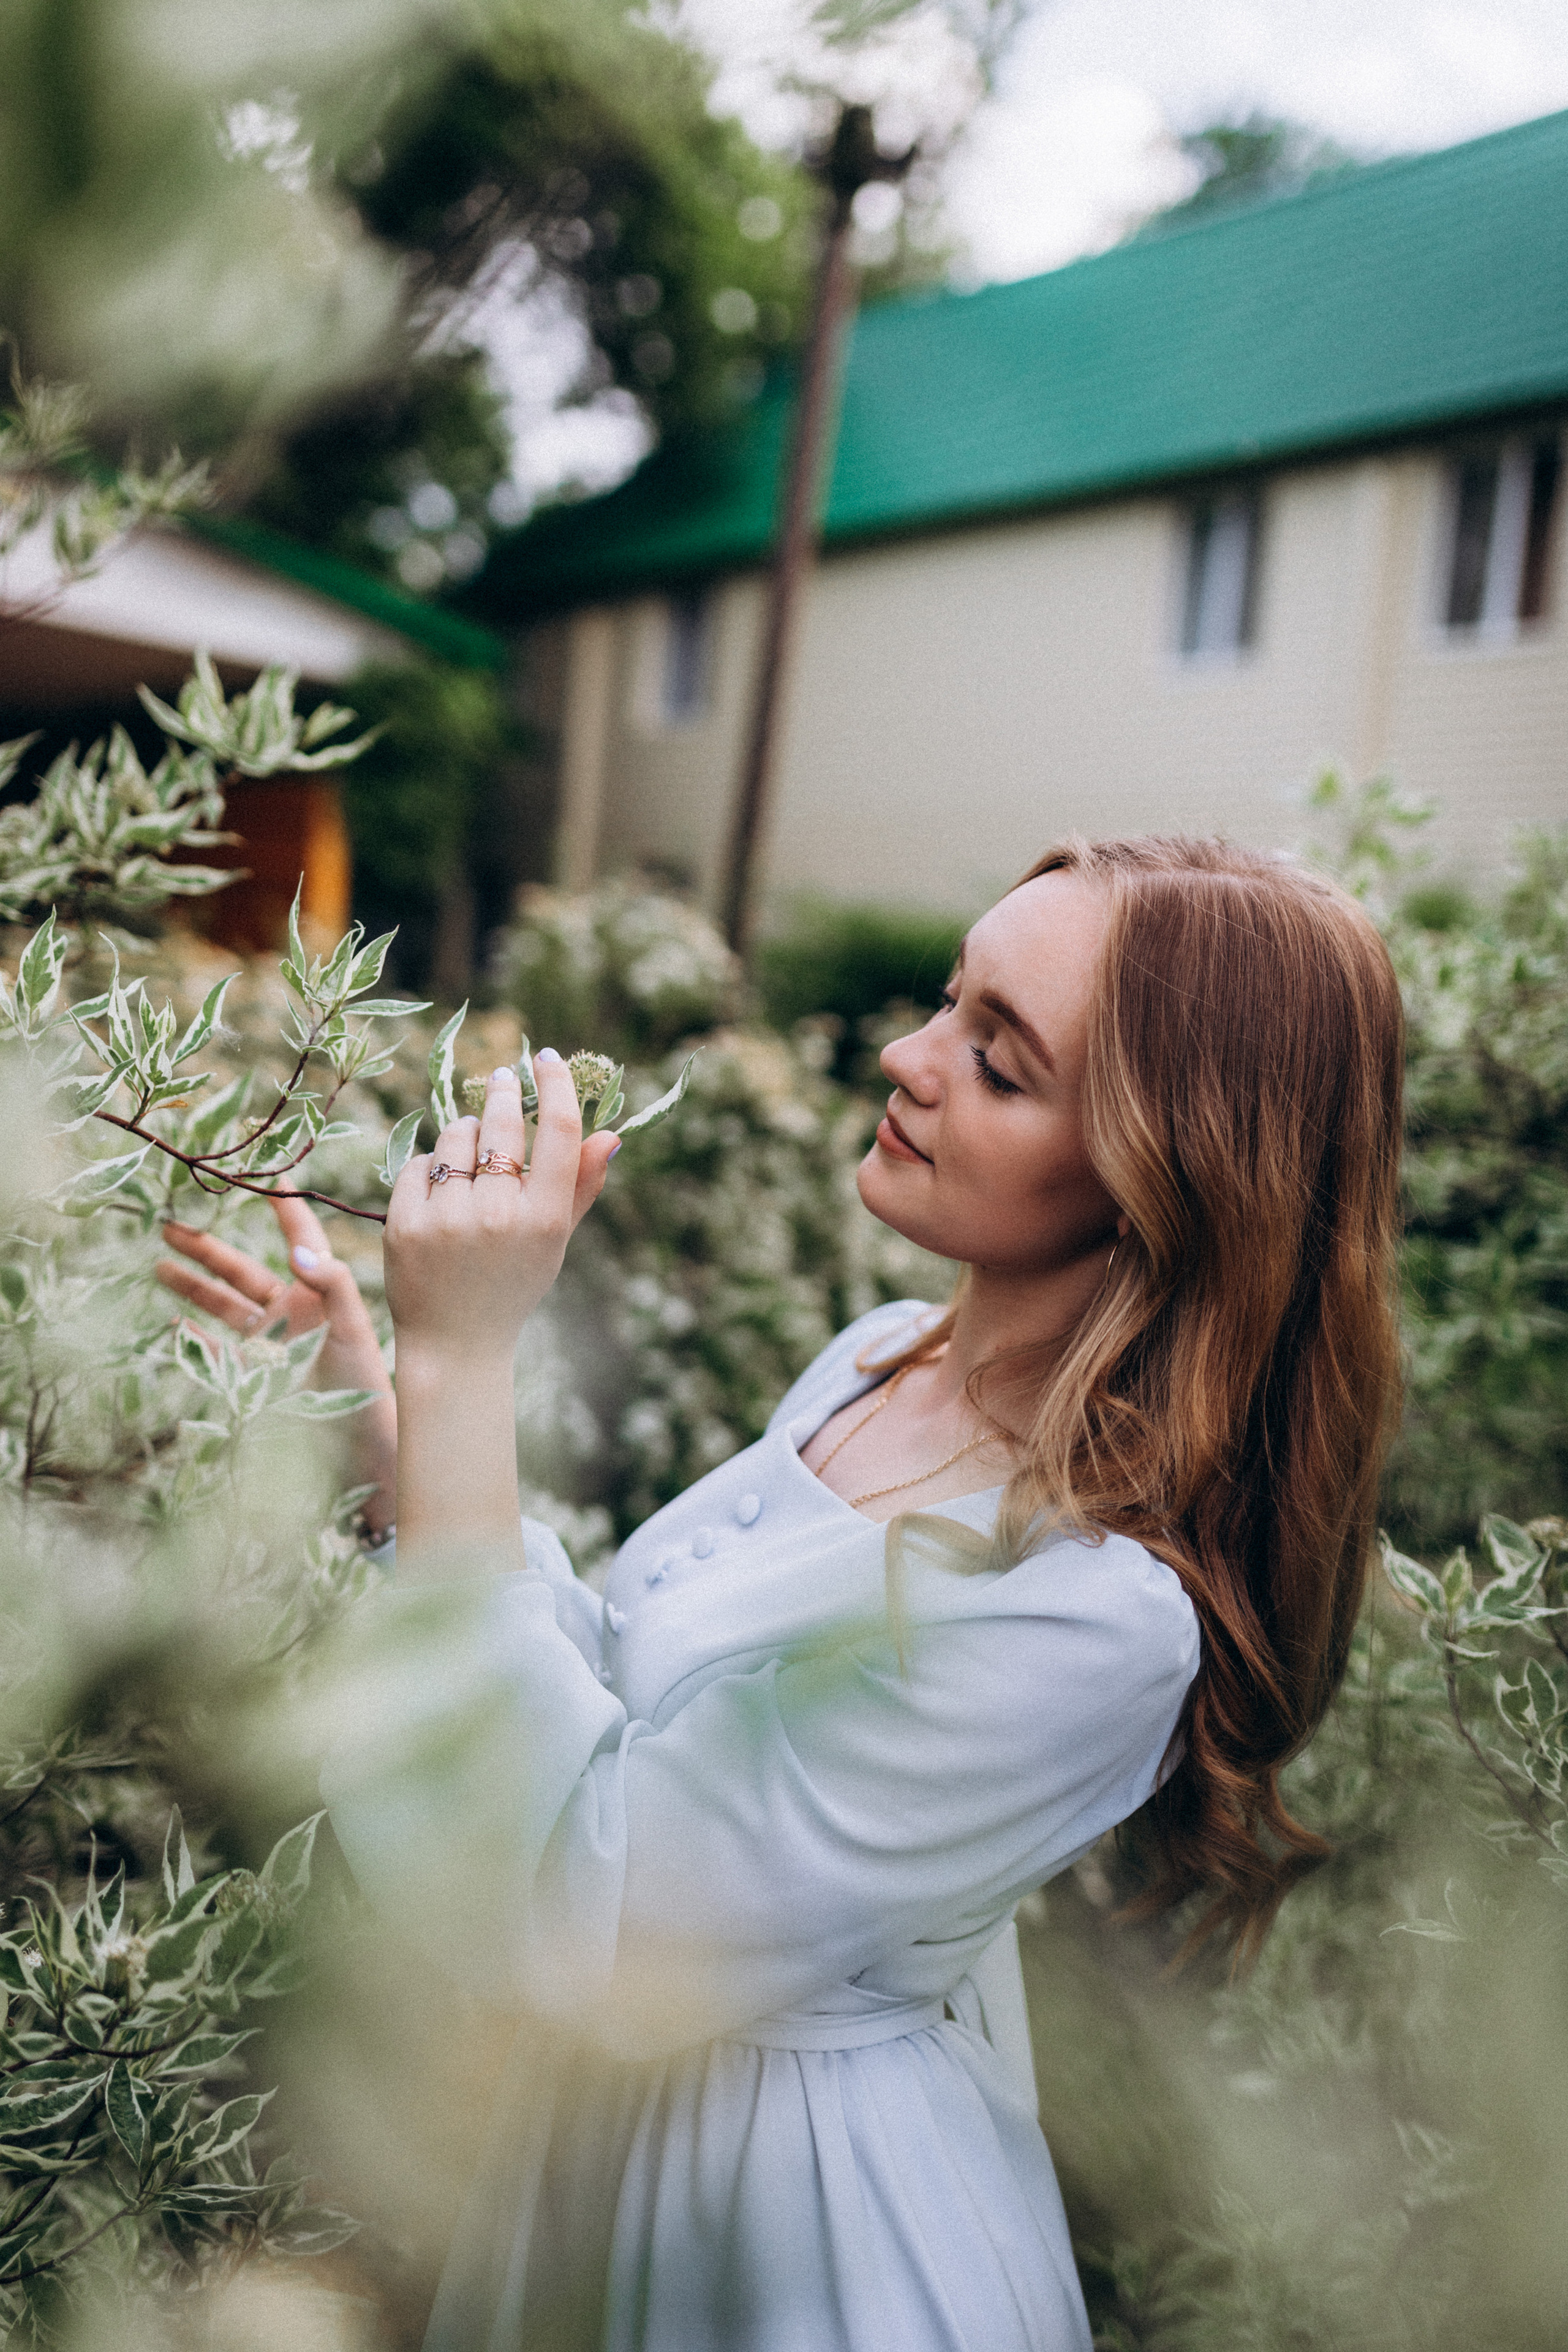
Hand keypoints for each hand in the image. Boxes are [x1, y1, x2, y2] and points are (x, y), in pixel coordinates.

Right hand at [157, 1193, 396, 1528]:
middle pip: (241, 1270)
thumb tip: (298, 1251)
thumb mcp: (352, 1330)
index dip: (284, 1207)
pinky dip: (196, 1337)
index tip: (268, 1176)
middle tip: (169, 1225)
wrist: (358, 1446)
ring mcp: (270, 1343)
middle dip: (206, 1249)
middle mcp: (290, 1312)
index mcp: (317, 1293)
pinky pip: (218, 1350)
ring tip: (159, 1262)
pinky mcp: (256, 1375)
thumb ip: (330, 1286)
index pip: (299, 1237)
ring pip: (222, 1306)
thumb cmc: (363, 1385)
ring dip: (192, 1285)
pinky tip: (174, 1324)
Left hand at [383, 1054, 616, 1372]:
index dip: (556, 1085)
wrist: (456, 1342)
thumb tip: (611, 1134)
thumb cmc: (513, 1284)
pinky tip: (440, 1189)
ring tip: (470, 1153)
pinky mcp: (405, 1225)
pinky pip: (418, 1163)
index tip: (546, 1059)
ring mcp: (448, 1221)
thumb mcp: (555, 1241)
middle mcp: (498, 1216)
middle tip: (504, 1078)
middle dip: (503, 1094)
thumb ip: (581, 1186)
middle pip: (503, 1124)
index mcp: (544, 1220)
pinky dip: (430, 1168)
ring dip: (464, 1133)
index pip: (559, 1131)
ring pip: (456, 1136)